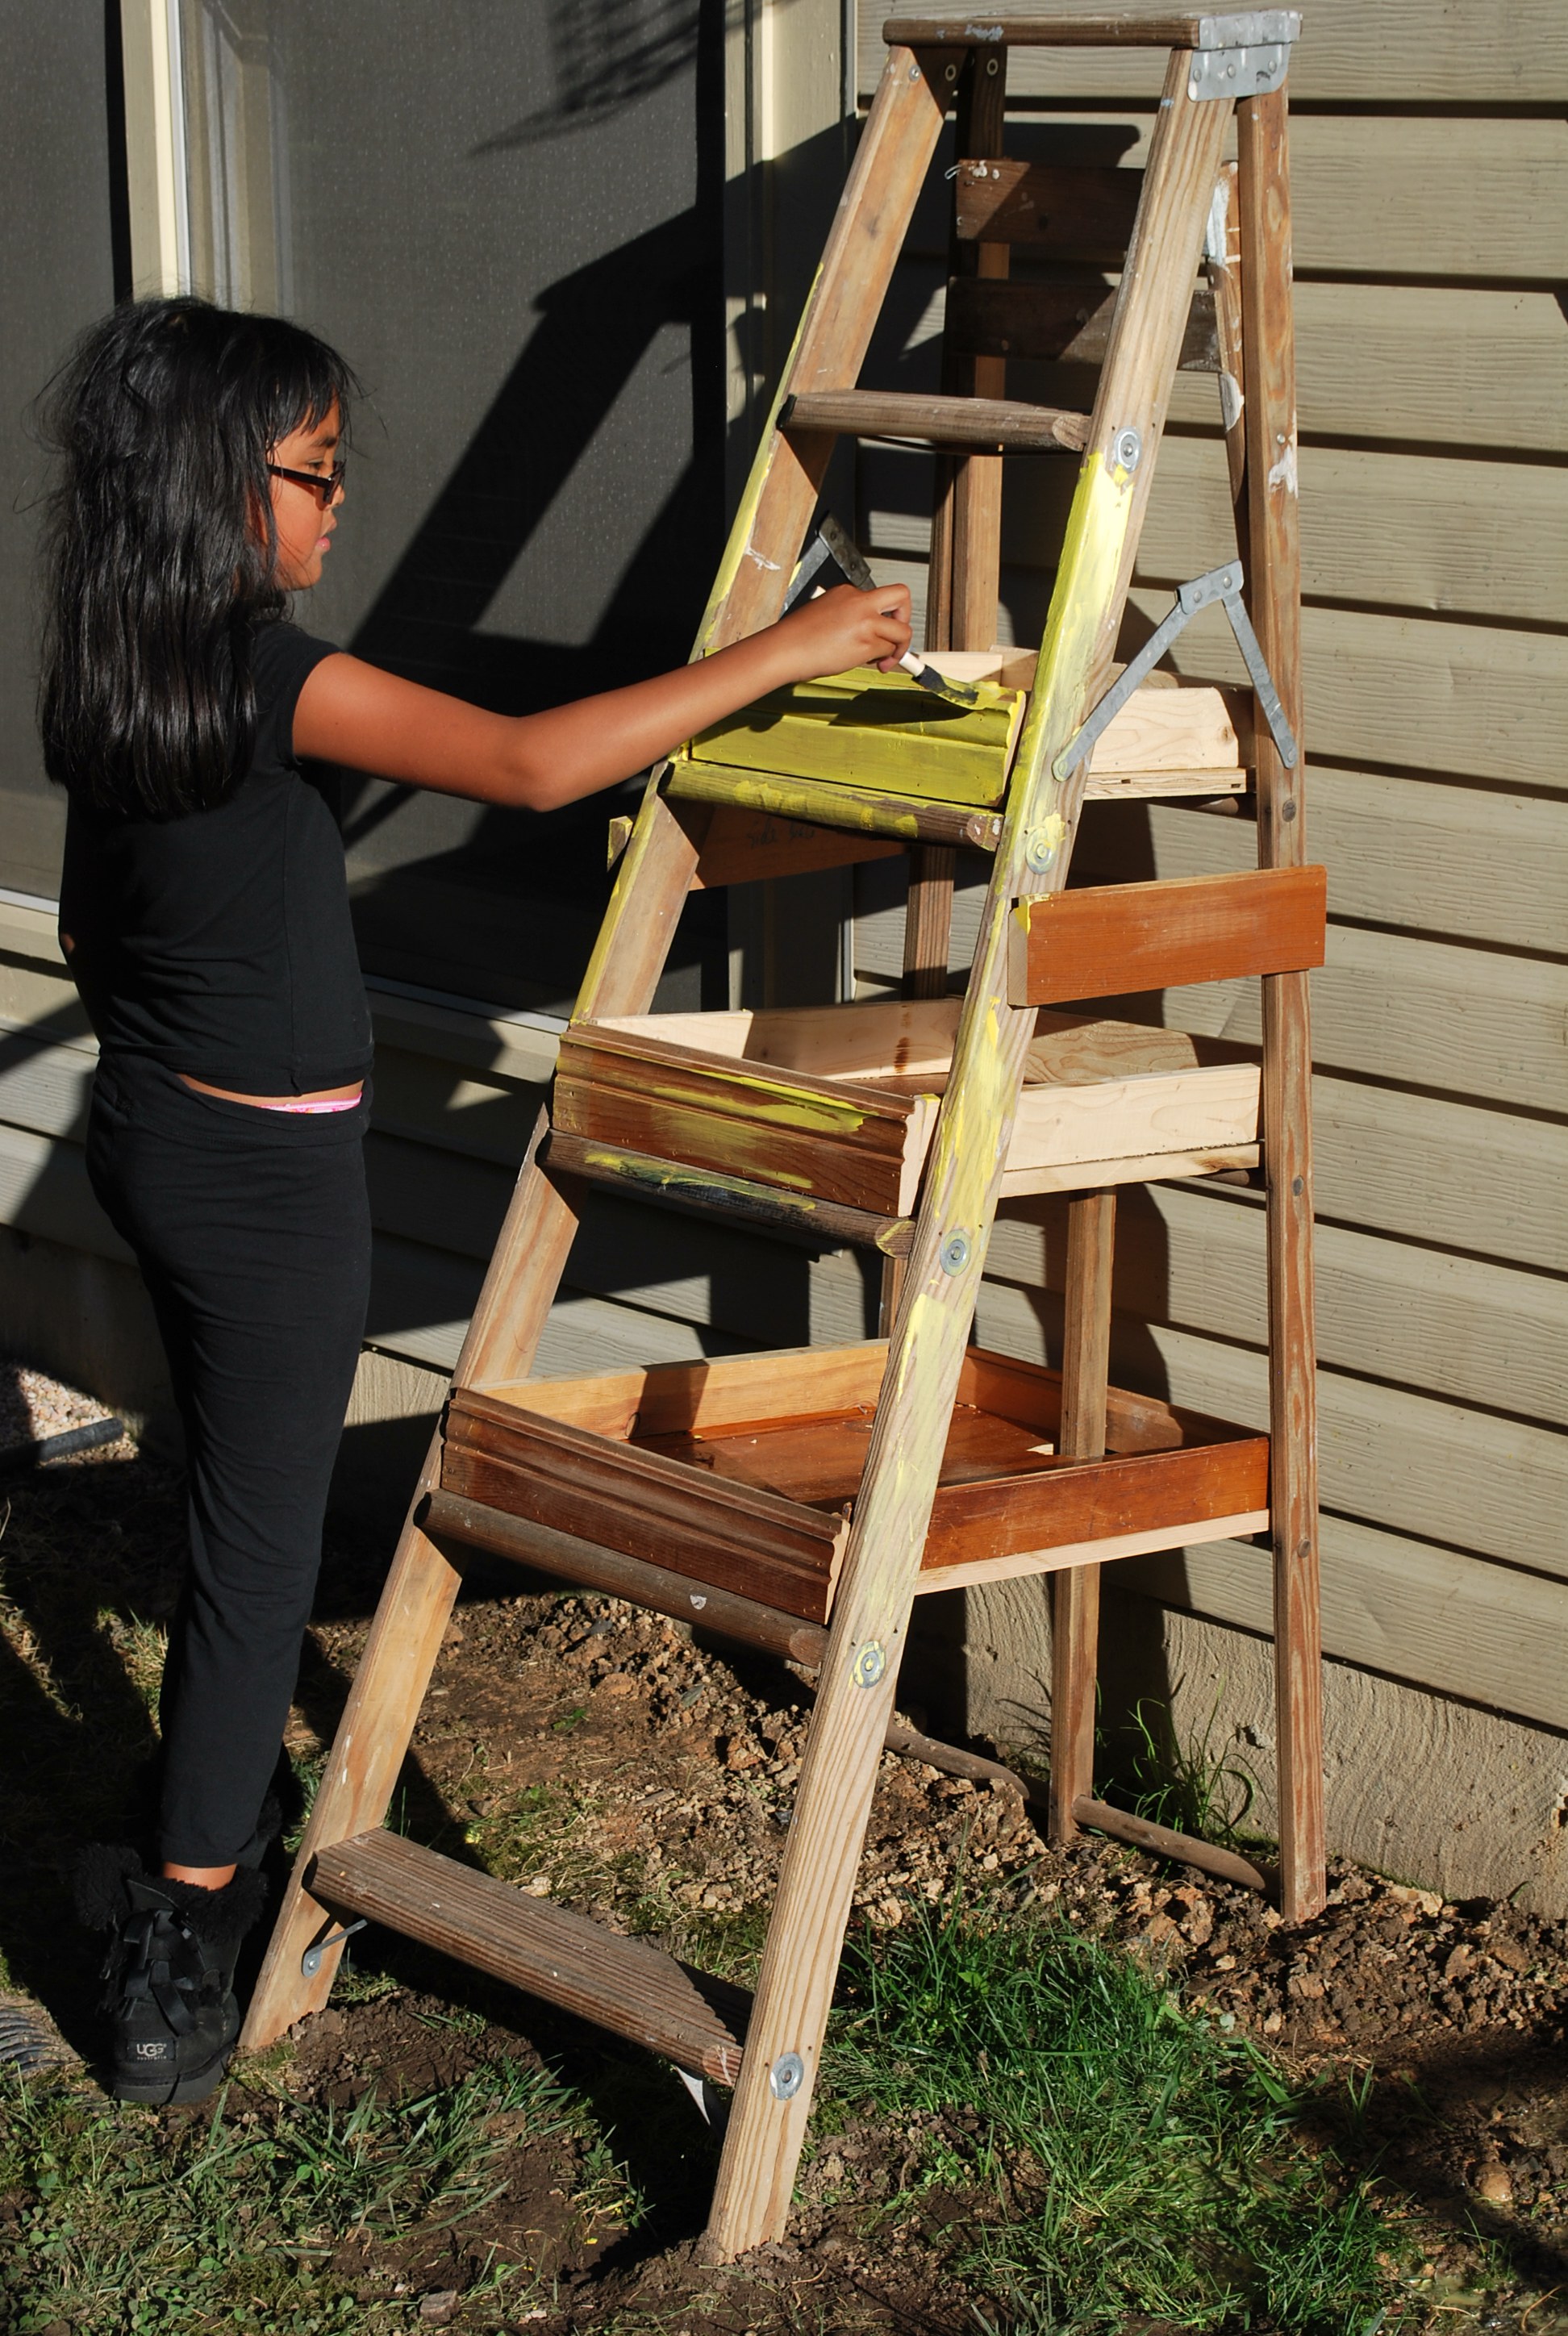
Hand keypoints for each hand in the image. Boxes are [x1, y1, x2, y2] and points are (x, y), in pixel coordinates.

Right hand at [767, 581, 912, 682]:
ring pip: (901, 631)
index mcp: (847, 591)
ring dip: (896, 648)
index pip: (879, 598)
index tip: (882, 628)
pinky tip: (869, 663)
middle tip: (898, 634)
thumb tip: (867, 634)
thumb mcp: (825, 612)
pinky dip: (883, 659)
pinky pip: (887, 651)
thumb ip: (849, 617)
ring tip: (882, 659)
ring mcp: (865, 621)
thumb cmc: (798, 637)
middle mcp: (860, 602)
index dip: (883, 615)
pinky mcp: (866, 643)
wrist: (785, 649)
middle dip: (907, 615)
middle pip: (902, 596)